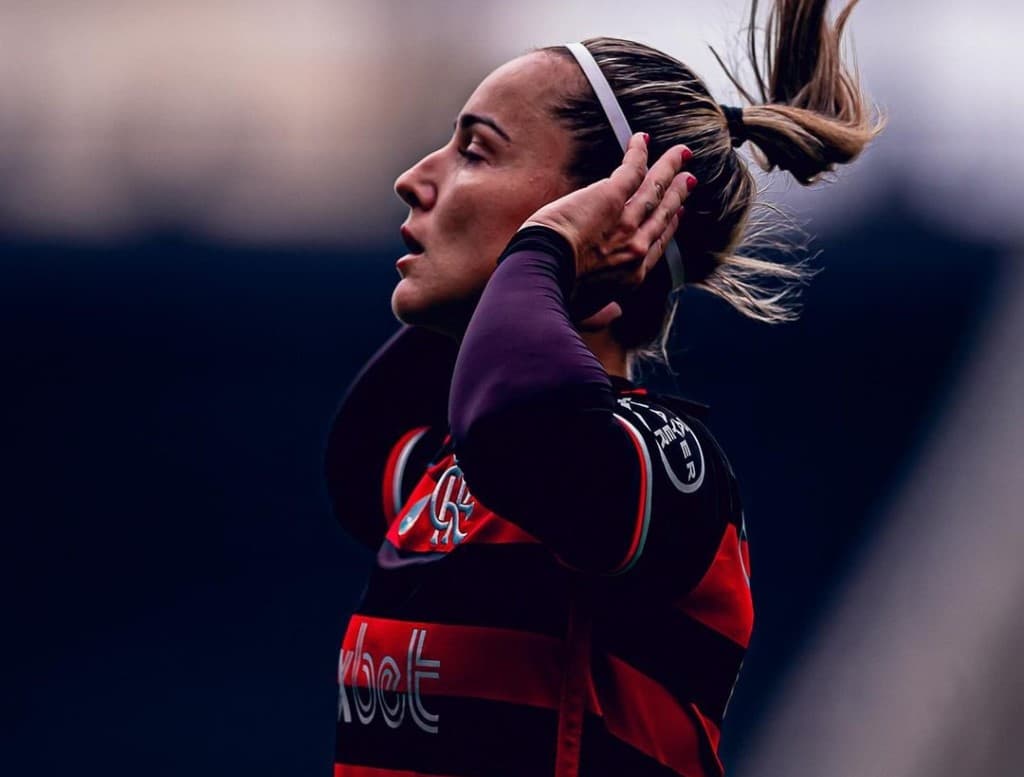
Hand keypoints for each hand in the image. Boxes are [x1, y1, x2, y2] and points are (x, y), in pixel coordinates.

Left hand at [521, 132, 695, 326]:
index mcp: (631, 276)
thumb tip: (612, 315)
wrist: (543, 280)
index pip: (657, 245)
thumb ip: (602, 313)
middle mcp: (636, 247)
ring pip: (654, 189)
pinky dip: (638, 153)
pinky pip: (631, 170)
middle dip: (677, 196)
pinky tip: (642, 139)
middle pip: (663, 215)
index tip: (677, 215)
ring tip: (681, 153)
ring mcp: (626, 222)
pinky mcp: (609, 198)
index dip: (669, 227)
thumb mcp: (585, 312)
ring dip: (669, 168)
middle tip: (688, 180)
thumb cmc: (556, 299)